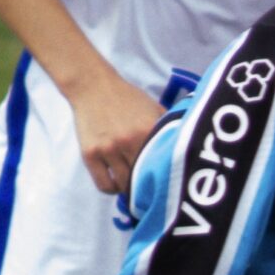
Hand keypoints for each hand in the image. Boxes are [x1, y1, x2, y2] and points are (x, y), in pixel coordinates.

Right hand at [66, 66, 164, 196]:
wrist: (94, 86)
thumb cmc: (127, 98)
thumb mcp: (154, 108)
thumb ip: (169, 127)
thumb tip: (185, 148)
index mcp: (147, 130)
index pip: (161, 166)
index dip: (164, 178)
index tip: (165, 183)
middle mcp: (128, 141)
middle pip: (143, 180)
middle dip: (147, 185)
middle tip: (148, 186)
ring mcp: (108, 149)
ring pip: (124, 185)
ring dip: (130, 188)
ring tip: (132, 183)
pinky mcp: (90, 154)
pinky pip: (103, 184)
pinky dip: (112, 188)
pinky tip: (116, 181)